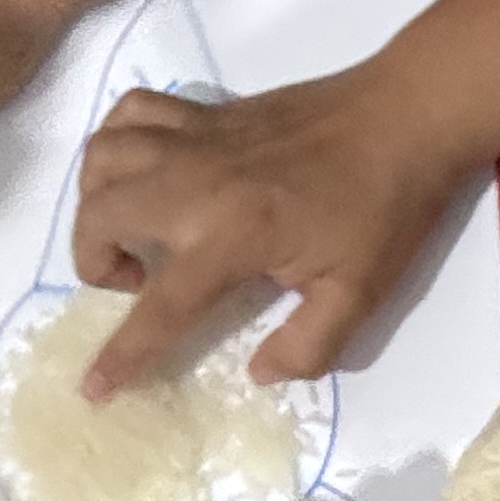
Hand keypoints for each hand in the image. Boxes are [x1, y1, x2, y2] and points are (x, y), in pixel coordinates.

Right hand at [71, 66, 471, 393]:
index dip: (122, 354)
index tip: (93, 388)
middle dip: (93, 263)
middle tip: (134, 283)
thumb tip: (259, 372)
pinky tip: (141, 170)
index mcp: (233, 236)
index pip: (160, 306)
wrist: (406, 117)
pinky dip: (117, 142)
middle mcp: (197, 183)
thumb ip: (308, 346)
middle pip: (101, 216)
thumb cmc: (386, 208)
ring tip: (128, 228)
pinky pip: (131, 113)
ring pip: (102, 159)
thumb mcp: (360, 293)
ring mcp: (196, 139)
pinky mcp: (205, 111)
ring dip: (95, 201)